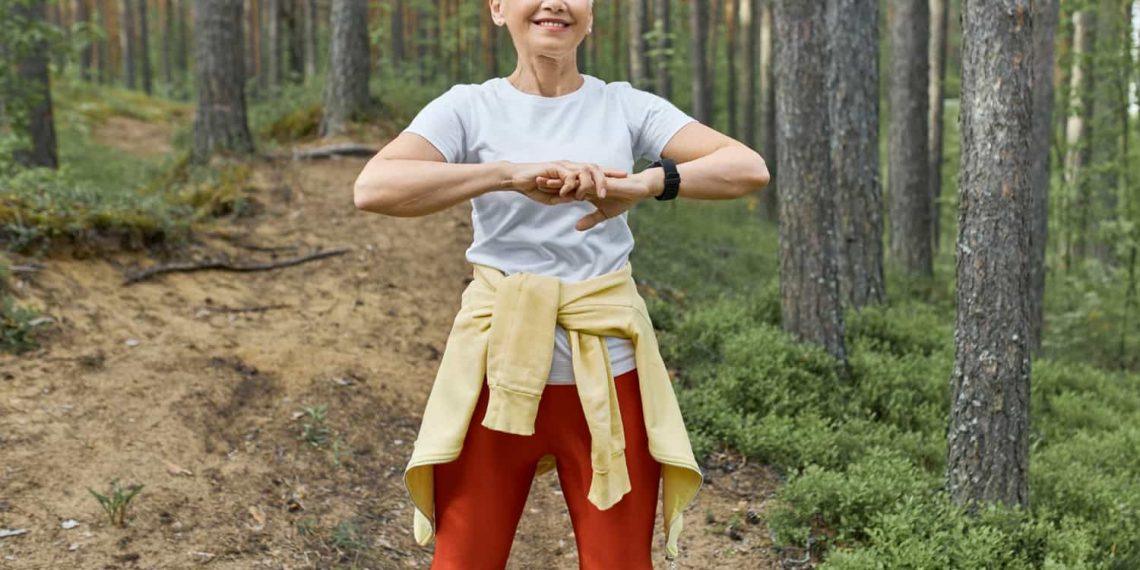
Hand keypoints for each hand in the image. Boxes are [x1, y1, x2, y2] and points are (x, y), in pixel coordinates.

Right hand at [508, 161, 626, 204]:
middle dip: (609, 174)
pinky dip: (574, 184)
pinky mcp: (553, 168)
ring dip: (594, 182)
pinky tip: (577, 193)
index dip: (608, 174)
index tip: (624, 178)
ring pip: (585, 170)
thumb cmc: (533, 187)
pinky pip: (569, 175)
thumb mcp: (553, 196)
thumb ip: (565, 196)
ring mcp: (562, 166)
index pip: (593, 171)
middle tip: (621, 182)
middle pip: (594, 167)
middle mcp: (569, 166)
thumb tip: (575, 200)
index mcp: (571, 172)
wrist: (516, 179)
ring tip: (602, 194)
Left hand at [538, 169, 658, 230]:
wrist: (638, 191)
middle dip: (548, 183)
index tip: (536, 192)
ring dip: (556, 182)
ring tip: (542, 183)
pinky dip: (576, 187)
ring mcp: (594, 181)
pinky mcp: (602, 182)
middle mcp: (587, 183)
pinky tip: (566, 190)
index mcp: (586, 189)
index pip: (565, 189)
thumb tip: (576, 228)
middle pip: (564, 182)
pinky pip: (587, 183)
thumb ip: (590, 220)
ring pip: (571, 180)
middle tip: (531, 183)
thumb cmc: (623, 200)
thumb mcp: (604, 214)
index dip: (552, 190)